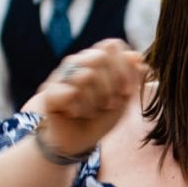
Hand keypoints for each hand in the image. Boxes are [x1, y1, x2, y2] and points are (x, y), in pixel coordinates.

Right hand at [38, 40, 143, 156]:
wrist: (78, 141)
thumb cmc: (101, 116)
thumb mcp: (123, 98)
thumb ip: (132, 77)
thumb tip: (138, 57)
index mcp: (96, 59)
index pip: (111, 45)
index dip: (123, 67)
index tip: (127, 91)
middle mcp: (77, 62)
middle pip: (99, 57)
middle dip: (110, 86)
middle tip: (108, 105)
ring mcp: (61, 74)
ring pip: (85, 75)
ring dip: (95, 100)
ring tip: (90, 111)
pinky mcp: (50, 92)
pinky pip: (70, 92)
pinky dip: (78, 108)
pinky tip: (75, 113)